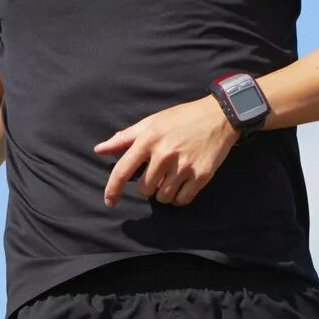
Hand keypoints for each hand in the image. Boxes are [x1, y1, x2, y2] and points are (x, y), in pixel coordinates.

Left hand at [95, 96, 237, 207]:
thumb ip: (124, 138)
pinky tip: (183, 184)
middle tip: (159, 172)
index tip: (109, 202)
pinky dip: (180, 197)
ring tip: (172, 177)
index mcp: (148, 139)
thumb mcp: (151, 122)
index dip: (112, 190)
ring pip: (162, 197)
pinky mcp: (201, 175)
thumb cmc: (181, 119)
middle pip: (144, 190)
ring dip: (164, 192)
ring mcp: (184, 166)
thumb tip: (99, 150)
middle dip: (148, 186)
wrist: (219, 115)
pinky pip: (182, 200)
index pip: (123, 171)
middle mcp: (164, 154)